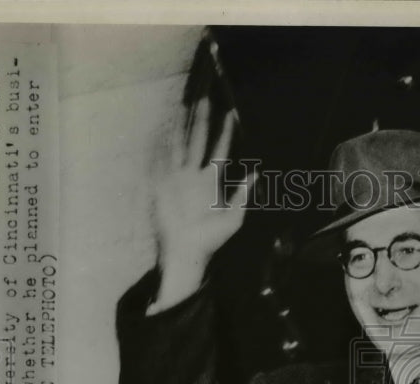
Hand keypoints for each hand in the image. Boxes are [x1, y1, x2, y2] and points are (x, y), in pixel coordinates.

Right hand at [151, 98, 255, 310]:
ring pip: (181, 143)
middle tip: (206, 94)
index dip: (224, 132)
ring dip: (184, 124)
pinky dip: (165, 142)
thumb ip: (243, 195)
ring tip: (188, 101)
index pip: (219, 149)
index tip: (229, 113)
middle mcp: (194, 175)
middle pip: (199, 139)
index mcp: (211, 181)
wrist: (186, 253)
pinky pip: (164, 159)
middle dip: (203, 118)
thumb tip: (256, 173)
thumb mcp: (233, 218)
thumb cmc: (210, 240)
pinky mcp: (163, 184)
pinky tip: (168, 125)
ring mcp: (177, 177)